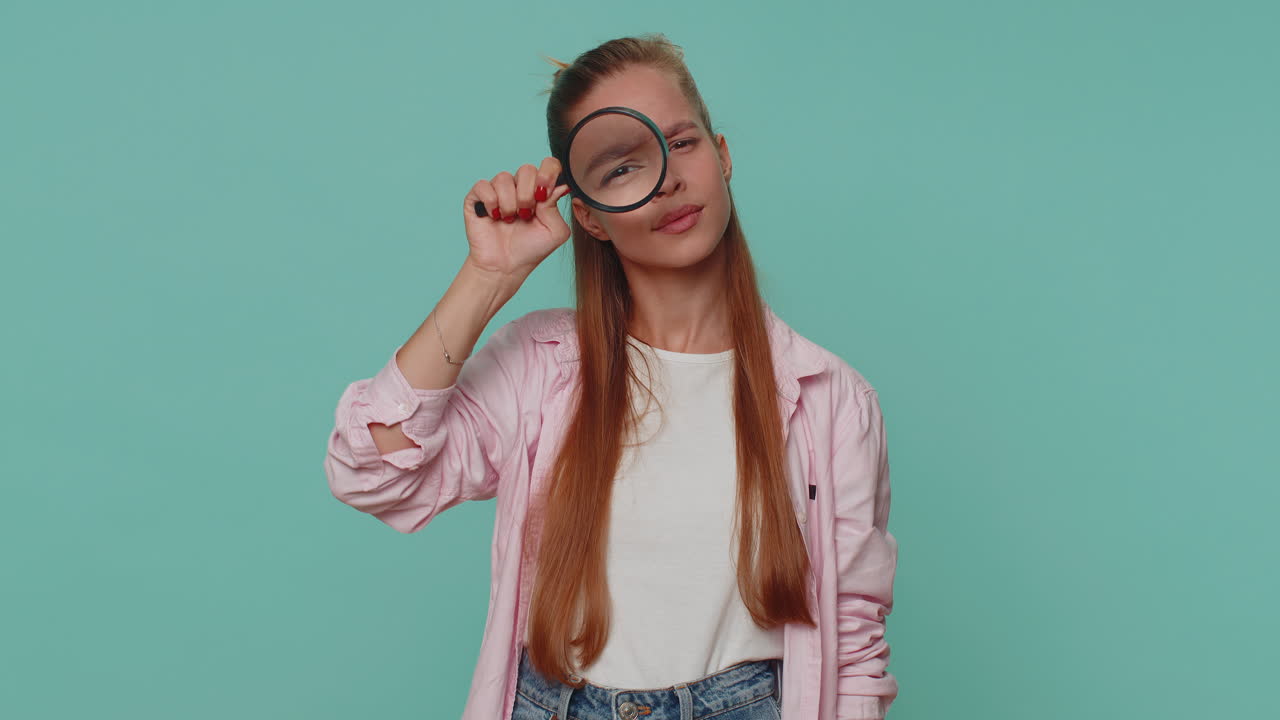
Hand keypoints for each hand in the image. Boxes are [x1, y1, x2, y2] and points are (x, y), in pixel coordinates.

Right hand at [462, 156, 571, 281]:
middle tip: (525, 215)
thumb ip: (557, 206)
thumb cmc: (530, 249)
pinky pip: (484, 185)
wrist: (505, 266)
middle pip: (526, 169)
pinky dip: (491, 202)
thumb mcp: (555, 231)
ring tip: (509, 220)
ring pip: (504, 177)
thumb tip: (560, 185)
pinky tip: (494, 216)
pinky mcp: (478, 197)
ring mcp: (498, 190)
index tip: (544, 195)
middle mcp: (520, 186)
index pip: (549, 165)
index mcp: (540, 191)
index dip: (547, 173)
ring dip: (509, 203)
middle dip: (527, 195)